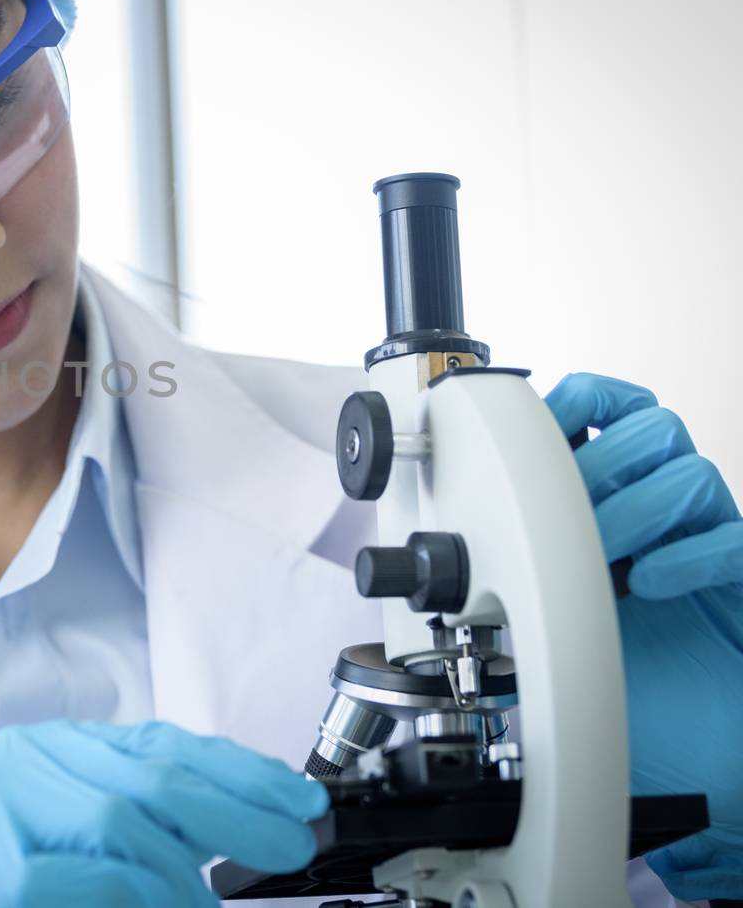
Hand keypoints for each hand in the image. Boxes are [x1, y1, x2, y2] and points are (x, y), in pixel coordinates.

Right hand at [0, 720, 326, 907]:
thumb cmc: (37, 868)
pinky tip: (158, 906)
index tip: (301, 804)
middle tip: (285, 848)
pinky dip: (130, 896)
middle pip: (147, 779)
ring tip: (203, 904)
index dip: (242, 774)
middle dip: (233, 815)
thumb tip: (277, 815)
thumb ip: (174, 814)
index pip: (161, 746)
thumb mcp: (109, 825)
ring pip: (115, 824)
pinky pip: (74, 881)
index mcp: (57, 746)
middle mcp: (22, 765)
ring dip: (180, 875)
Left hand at [545, 372, 742, 899]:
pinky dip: (686, 553)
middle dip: (598, 461)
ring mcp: (708, 542)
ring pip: (690, 472)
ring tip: (603, 557)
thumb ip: (511, 556)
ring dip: (633, 507)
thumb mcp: (541, 604)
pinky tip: (649, 583)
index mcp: (614, 496)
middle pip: (653, 426)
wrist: (679, 748)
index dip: (580, 401)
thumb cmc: (611, 674)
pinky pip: (731, 539)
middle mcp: (665, 510)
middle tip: (566, 514)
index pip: (611, 407)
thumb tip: (435, 531)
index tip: (542, 419)